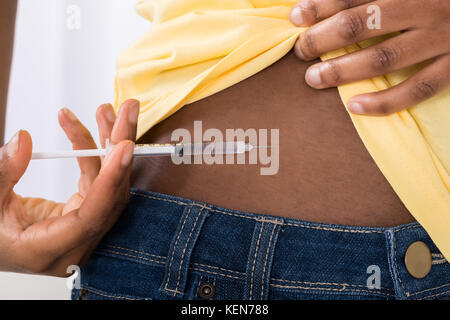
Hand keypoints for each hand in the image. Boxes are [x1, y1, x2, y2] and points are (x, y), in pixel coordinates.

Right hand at [0, 99, 138, 275]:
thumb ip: (3, 173)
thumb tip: (23, 140)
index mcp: (49, 250)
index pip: (92, 216)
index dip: (111, 180)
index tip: (124, 147)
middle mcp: (74, 242)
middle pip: (111, 194)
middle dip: (119, 147)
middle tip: (128, 111)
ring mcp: (82, 227)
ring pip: (108, 183)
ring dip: (107, 143)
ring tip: (106, 111)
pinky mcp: (82, 211)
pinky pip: (94, 178)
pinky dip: (90, 152)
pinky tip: (83, 128)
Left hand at [289, 0, 449, 114]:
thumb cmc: (433, 2)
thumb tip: (323, 4)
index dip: (321, 6)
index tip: (296, 17)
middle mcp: (426, 7)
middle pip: (364, 23)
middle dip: (324, 38)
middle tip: (300, 51)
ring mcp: (442, 38)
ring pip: (385, 57)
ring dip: (343, 70)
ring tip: (313, 79)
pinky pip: (418, 88)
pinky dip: (385, 101)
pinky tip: (354, 106)